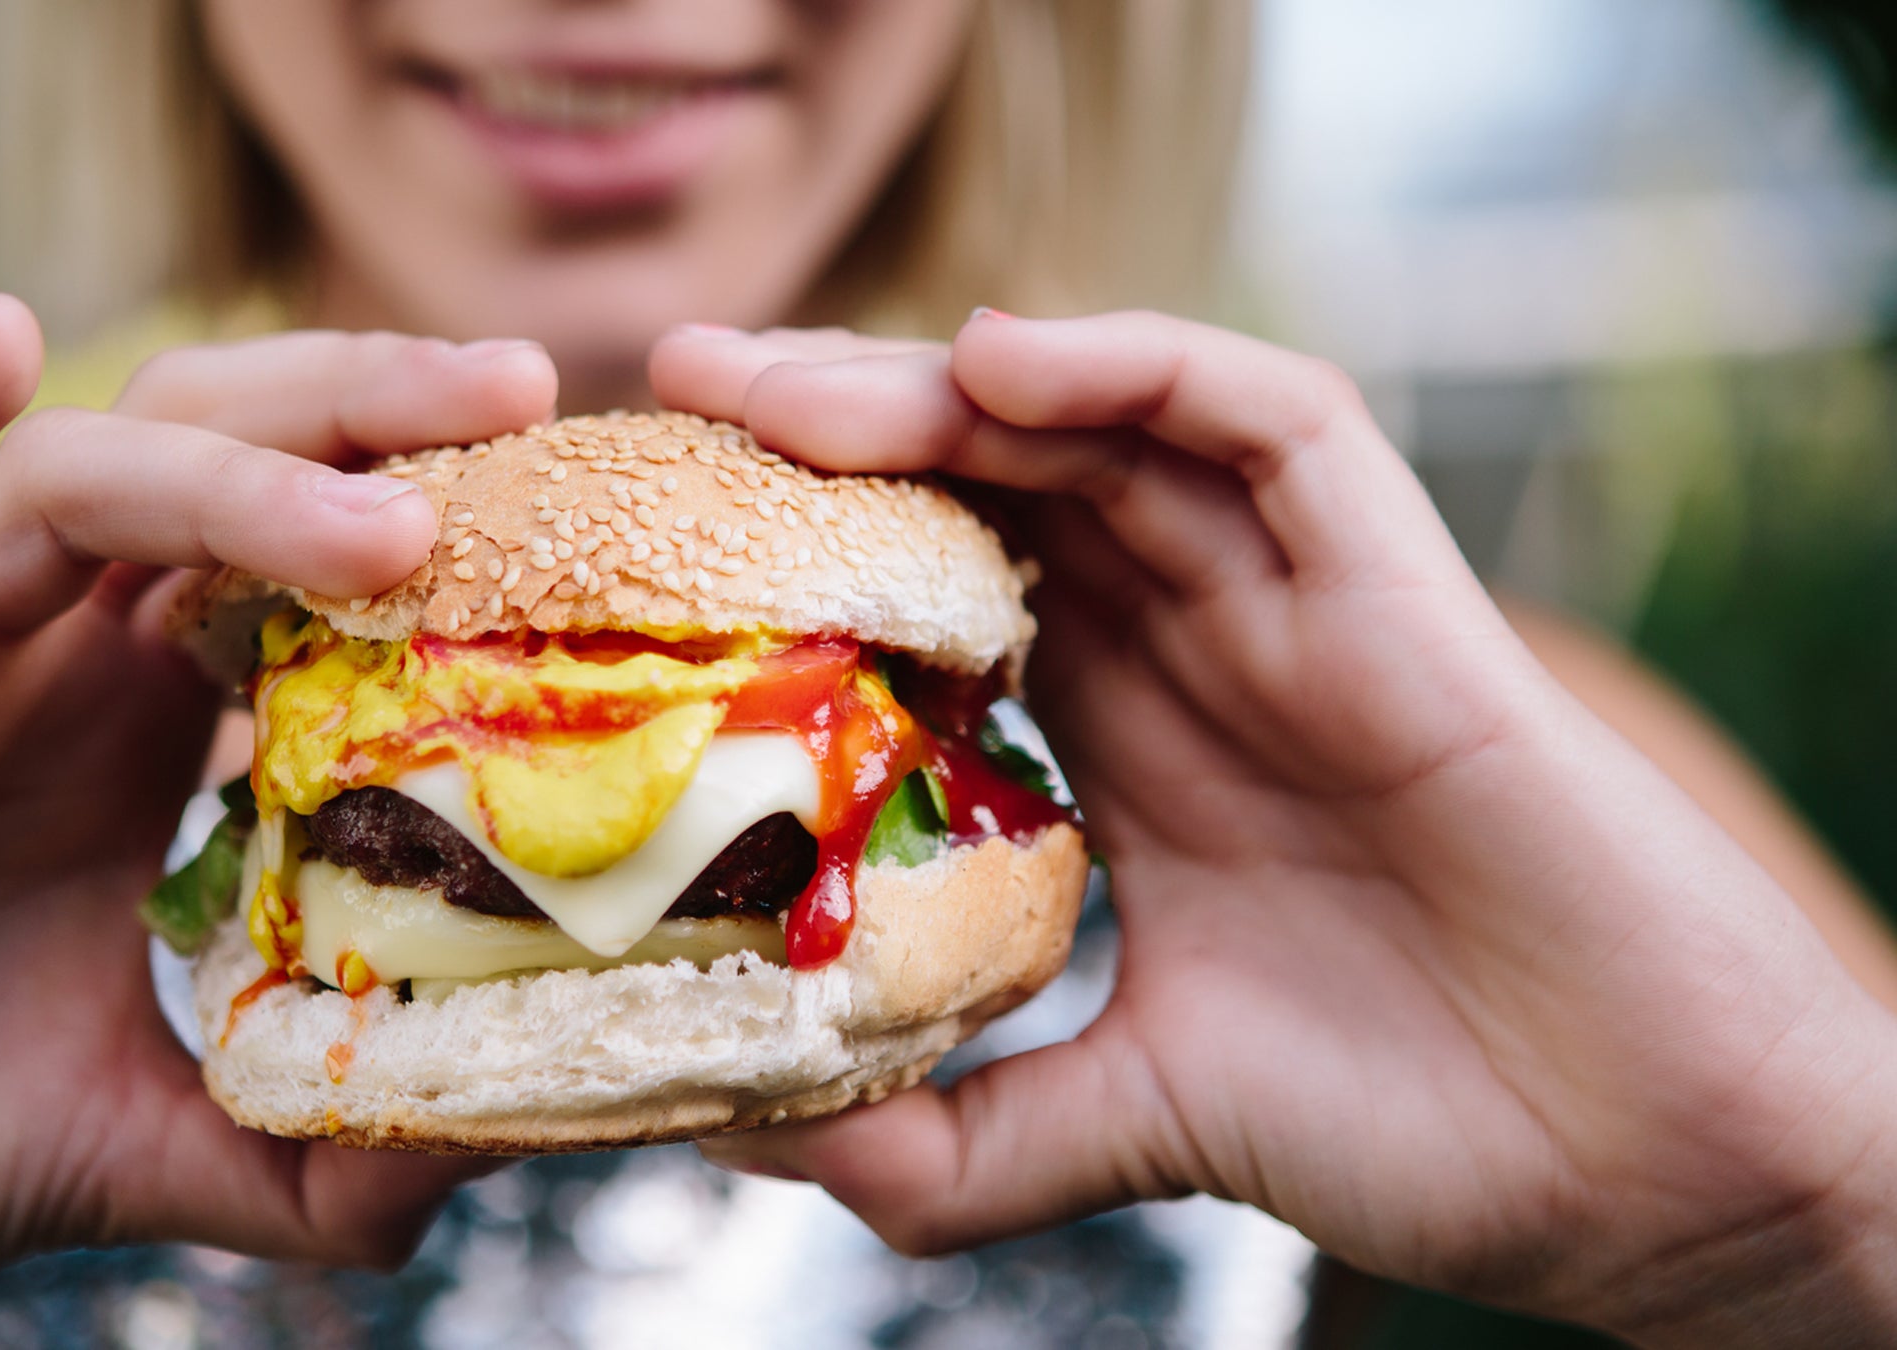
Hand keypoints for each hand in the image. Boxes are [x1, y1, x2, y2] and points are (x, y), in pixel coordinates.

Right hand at [0, 292, 556, 1343]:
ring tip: (389, 520)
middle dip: (367, 407)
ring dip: (233, 471)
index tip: (579, 500)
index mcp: (143, 734)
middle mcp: (47, 667)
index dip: (436, 509)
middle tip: (522, 385)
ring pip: (75, 478)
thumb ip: (326, 1147)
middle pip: (221, 454)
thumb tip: (518, 1131)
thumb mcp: (158, 1145)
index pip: (308, 558)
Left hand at [651, 313, 1896, 1345]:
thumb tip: (762, 1144)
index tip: (660, 539)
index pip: (944, 589)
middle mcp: (1203, 652)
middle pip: (999, 480)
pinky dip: (1144, 370)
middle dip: (838, 424)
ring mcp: (1303, 611)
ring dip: (944, 382)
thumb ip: (964, 1138)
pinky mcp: (1405, 595)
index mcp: (1131, 742)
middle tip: (680, 396)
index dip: (809, 544)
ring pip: (1108, 428)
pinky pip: (1276, 424)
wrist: (1647, 1164)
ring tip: (783, 386)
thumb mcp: (1134, 1122)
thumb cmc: (1421, 1123)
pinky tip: (1004, 364)